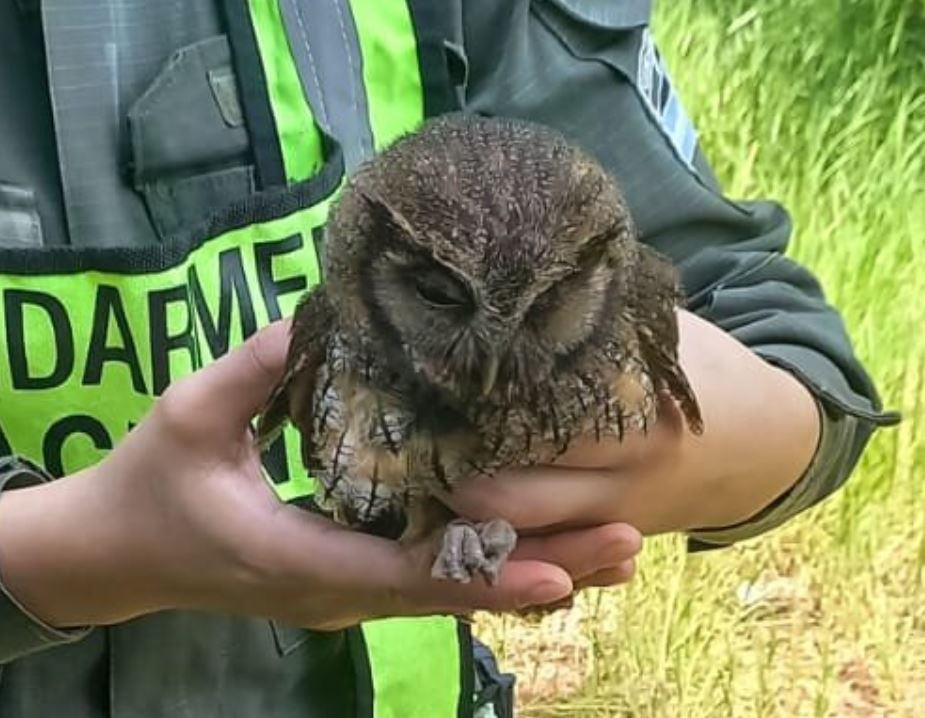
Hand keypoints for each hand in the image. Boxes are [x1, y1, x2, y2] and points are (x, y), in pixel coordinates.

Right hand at [0, 322, 640, 630]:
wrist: (116, 554)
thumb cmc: (150, 483)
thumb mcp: (191, 415)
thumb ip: (256, 369)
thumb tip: (325, 314)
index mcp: (302, 559)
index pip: (408, 576)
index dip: (485, 575)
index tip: (560, 571)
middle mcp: (341, 592)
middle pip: (456, 595)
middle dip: (544, 574)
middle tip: (629, 547)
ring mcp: (350, 594)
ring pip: (455, 596)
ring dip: (535, 573)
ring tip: (615, 552)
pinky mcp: (352, 582)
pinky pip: (436, 583)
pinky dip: (495, 568)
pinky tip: (549, 551)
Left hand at [446, 310, 820, 538]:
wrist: (767, 445)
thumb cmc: (707, 372)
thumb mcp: (662, 336)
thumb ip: (596, 322)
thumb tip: (511, 280)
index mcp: (633, 420)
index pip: (530, 424)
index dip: (467, 408)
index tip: (417, 379)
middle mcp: (616, 484)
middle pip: (508, 497)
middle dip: (449, 472)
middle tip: (405, 432)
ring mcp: (607, 522)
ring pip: (515, 535)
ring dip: (466, 510)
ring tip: (420, 466)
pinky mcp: (602, 539)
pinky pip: (538, 546)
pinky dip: (498, 529)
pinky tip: (457, 499)